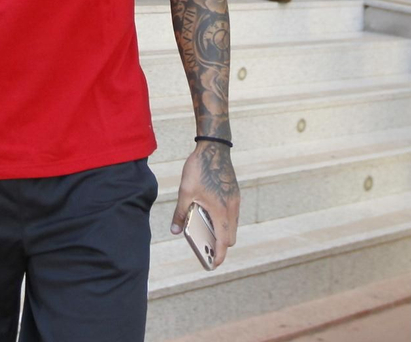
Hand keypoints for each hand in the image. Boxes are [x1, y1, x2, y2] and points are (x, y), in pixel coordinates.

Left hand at [172, 141, 239, 267]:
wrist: (214, 147)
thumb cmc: (199, 169)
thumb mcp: (185, 192)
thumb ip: (181, 213)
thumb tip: (175, 230)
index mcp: (221, 211)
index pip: (223, 241)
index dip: (219, 255)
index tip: (213, 265)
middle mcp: (232, 208)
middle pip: (230, 236)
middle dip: (220, 245)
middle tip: (206, 249)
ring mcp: (235, 200)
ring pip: (232, 225)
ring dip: (222, 232)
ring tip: (206, 234)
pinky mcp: (234, 194)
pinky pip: (232, 214)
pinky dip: (223, 220)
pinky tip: (209, 215)